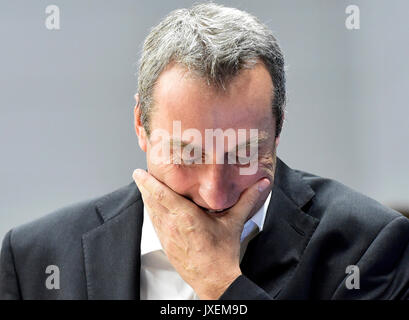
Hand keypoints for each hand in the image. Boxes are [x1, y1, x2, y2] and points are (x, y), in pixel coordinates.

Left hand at [132, 169, 269, 298]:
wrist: (214, 280)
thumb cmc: (222, 254)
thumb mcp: (234, 223)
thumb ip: (247, 201)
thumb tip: (261, 184)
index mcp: (187, 217)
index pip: (161, 195)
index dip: (148, 182)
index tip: (139, 172)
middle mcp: (173, 225)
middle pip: (151, 201)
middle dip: (144, 186)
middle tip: (139, 173)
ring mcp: (167, 236)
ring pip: (151, 213)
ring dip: (146, 199)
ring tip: (144, 186)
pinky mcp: (166, 245)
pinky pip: (155, 225)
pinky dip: (151, 213)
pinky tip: (152, 208)